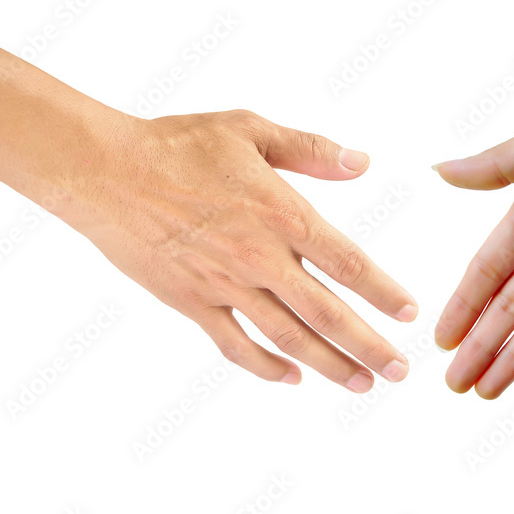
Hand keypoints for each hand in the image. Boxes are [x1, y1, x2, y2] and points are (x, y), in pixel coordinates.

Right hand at [62, 110, 417, 391]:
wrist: (105, 170)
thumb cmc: (179, 144)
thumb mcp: (251, 129)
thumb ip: (311, 151)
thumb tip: (363, 162)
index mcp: (282, 214)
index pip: (348, 263)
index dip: (383, 292)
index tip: (409, 312)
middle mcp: (260, 258)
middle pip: (327, 314)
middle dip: (369, 345)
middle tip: (400, 370)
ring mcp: (225, 285)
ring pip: (287, 338)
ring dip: (329, 365)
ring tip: (362, 384)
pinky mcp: (191, 303)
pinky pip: (233, 346)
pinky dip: (264, 367)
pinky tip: (291, 379)